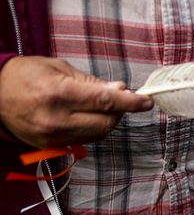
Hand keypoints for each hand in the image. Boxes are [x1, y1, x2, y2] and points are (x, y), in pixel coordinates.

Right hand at [0, 56, 152, 147]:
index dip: (131, 103)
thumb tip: (120, 91)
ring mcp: (52, 136)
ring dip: (108, 120)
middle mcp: (56, 119)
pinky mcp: (50, 146)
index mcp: (59, 94)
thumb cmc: (25, 75)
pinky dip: (94, 129)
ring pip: (98, 134)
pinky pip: (84, 141)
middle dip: (120, 111)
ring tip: (101, 105)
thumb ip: (92, 83)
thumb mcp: (60, 68)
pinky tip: (88, 116)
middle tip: (120, 99)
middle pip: (107, 123)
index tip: (146, 102)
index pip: (106, 102)